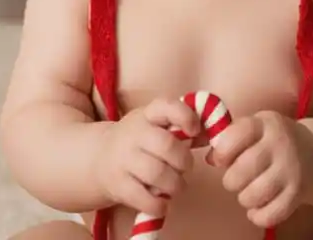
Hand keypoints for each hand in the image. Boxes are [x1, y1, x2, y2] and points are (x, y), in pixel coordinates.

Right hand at [96, 98, 199, 216]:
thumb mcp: (157, 126)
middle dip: (184, 161)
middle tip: (186, 167)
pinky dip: (160, 205)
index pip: (167, 107)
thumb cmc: (139, 141)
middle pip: (166, 145)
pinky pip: (144, 198)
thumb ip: (185, 127)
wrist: (98, 159)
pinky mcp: (118, 185)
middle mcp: (133, 133)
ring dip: (175, 184)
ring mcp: (123, 159)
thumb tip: (214, 133)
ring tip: (176, 186)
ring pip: (157, 173)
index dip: (186, 117)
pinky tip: (162, 202)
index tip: (194, 131)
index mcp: (147, 114)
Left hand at [209, 112, 312, 228]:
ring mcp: (291, 170)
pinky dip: (258, 216)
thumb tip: (209, 158)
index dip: (221, 151)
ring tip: (247, 192)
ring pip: (253, 195)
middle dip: (230, 180)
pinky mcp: (298, 194)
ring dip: (244, 198)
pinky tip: (257, 208)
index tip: (220, 158)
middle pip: (242, 170)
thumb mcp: (255, 127)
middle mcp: (280, 145)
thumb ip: (230, 137)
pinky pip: (270, 215)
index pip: (235, 136)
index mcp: (264, 124)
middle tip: (235, 179)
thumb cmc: (273, 139)